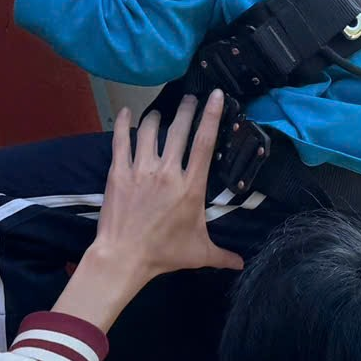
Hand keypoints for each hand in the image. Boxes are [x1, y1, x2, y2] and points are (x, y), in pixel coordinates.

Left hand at [56, 95, 245, 331]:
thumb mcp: (199, 253)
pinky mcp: (118, 172)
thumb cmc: (163, 254)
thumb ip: (222, 255)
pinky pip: (121, 140)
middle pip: (179, 129)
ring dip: (156, 116)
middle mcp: (168, 172)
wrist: (123, 257)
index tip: (216, 95)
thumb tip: (241, 264)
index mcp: (191, 186)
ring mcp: (141, 169)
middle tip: (190, 98)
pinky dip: (124, 124)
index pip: (205, 142)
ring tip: (160, 112)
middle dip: (186, 109)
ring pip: (150, 130)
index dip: (212, 115)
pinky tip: (126, 113)